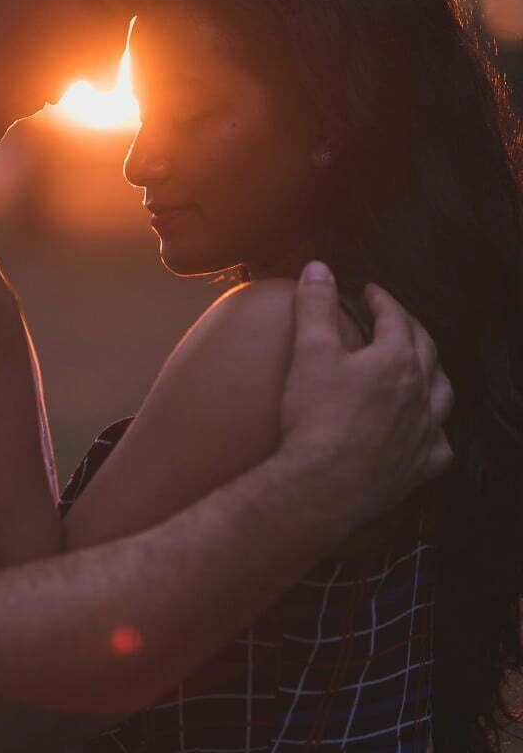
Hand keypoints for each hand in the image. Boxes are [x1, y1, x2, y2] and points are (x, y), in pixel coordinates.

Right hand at [277, 261, 452, 538]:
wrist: (325, 485)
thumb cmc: (316, 418)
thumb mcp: (309, 352)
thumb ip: (315, 305)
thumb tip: (318, 267)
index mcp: (396, 360)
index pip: (395, 318)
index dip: (382, 301)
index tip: (370, 292)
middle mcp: (420, 392)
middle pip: (426, 351)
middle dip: (410, 329)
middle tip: (394, 320)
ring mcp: (425, 431)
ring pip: (442, 395)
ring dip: (434, 376)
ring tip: (422, 369)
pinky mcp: (421, 466)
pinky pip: (440, 445)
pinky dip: (436, 432)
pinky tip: (427, 432)